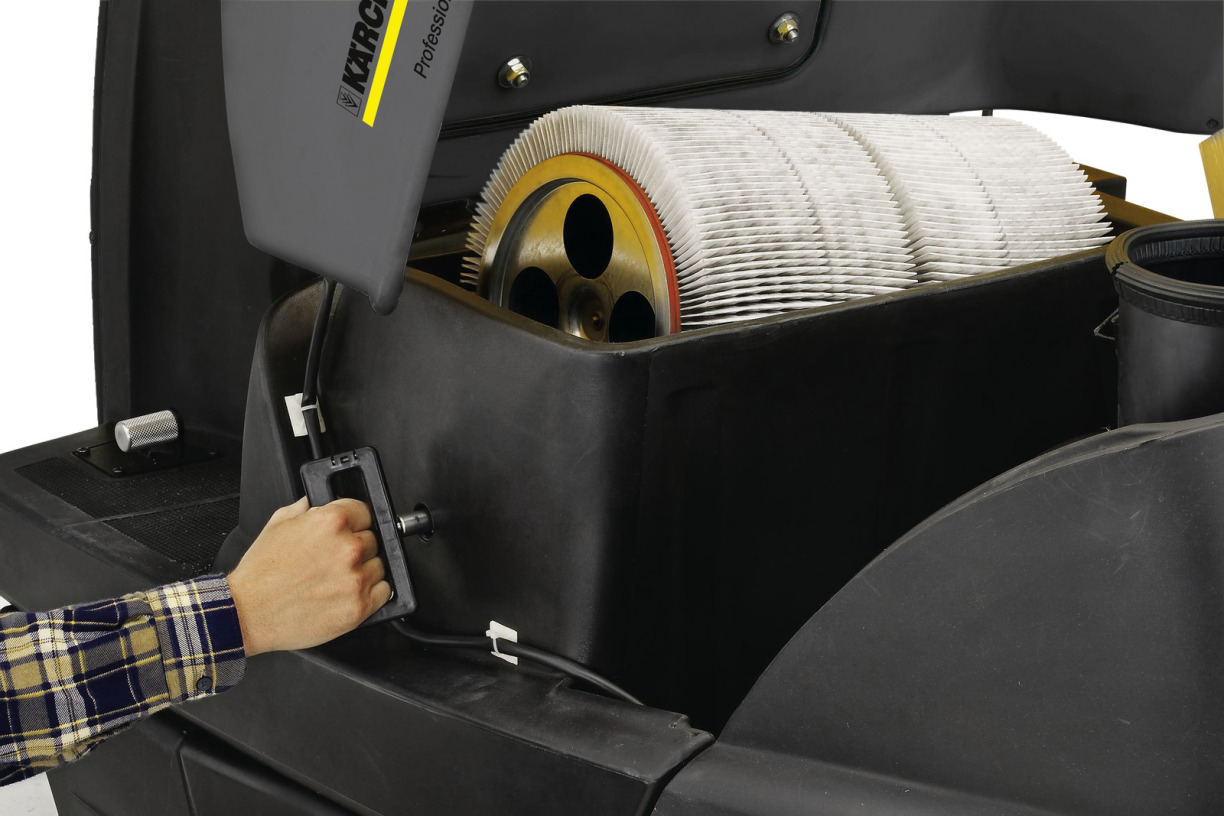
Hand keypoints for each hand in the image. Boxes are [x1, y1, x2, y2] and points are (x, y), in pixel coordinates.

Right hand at [226, 497, 391, 655]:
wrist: (248, 613)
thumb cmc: (260, 574)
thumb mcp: (278, 524)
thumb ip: (305, 508)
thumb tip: (318, 502)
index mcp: (332, 522)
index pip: (365, 511)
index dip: (354, 522)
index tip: (348, 531)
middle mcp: (348, 548)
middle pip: (373, 539)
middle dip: (357, 547)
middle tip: (334, 560)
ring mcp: (356, 579)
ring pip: (380, 565)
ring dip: (365, 570)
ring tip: (337, 578)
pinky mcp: (359, 607)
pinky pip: (385, 591)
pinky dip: (372, 592)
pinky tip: (349, 592)